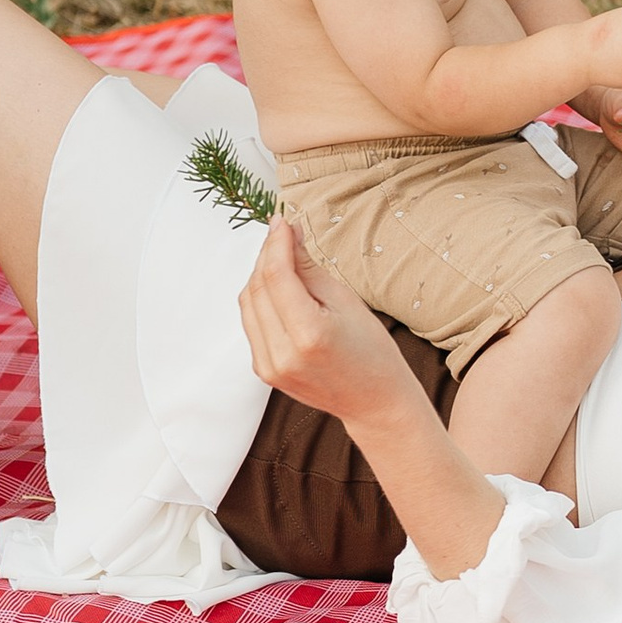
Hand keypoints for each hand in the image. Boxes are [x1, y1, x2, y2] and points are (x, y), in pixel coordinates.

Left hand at [237, 218, 418, 429]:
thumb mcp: (346, 302)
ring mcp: (268, 366)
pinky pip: (251, 323)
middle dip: (266, 254)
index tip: (281, 220)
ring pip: (248, 304)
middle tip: (282, 232)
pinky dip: (260, 298)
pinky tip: (277, 285)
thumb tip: (288, 235)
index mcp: (307, 335)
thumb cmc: (371, 351)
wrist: (373, 402)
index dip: (276, 243)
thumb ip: (309, 269)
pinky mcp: (263, 370)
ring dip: (260, 274)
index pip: (276, 276)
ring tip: (280, 255)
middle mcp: (281, 354)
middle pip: (257, 288)